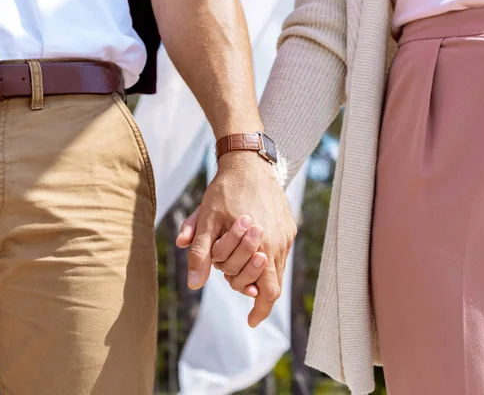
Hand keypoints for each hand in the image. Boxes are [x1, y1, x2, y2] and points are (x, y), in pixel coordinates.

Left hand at [176, 151, 296, 326]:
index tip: (250, 321)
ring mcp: (286, 234)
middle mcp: (279, 243)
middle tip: (239, 289)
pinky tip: (253, 250)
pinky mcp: (289, 226)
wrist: (248, 162)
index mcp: (261, 246)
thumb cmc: (224, 191)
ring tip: (243, 270)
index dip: (259, 311)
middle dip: (253, 291)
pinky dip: (267, 260)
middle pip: (273, 284)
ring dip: (260, 275)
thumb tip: (194, 285)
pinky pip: (281, 253)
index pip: (267, 293)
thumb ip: (201, 253)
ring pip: (278, 269)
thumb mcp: (206, 221)